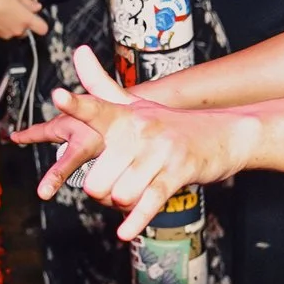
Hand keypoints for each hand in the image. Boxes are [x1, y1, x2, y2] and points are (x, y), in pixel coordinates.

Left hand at [26, 47, 251, 239]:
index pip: (95, 108)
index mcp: (125, 116)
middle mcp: (140, 131)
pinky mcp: (176, 174)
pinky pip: (148, 203)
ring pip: (119, 195)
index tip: (59, 96)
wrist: (224, 134)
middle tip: (110, 186)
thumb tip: (78, 52)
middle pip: (97, 179)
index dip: (76, 105)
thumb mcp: (135, 103)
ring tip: (128, 195)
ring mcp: (159, 153)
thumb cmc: (170, 123)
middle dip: (100, 192)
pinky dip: (135, 222)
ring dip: (119, 204)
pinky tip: (125, 232)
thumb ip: (101, 85)